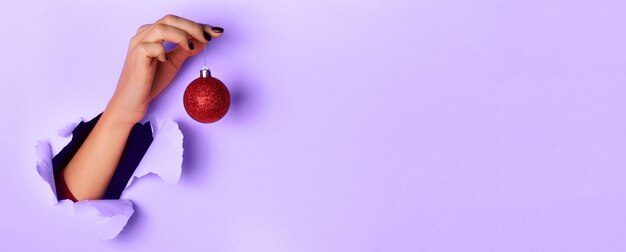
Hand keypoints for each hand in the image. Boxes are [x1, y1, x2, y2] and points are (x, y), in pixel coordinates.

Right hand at [105, 14, 223, 125]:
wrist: (132, 102)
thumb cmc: (150, 82)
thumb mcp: (173, 62)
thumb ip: (186, 50)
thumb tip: (203, 40)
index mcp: (152, 34)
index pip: (177, 22)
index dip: (197, 25)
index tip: (215, 32)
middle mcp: (144, 35)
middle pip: (170, 19)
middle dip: (193, 27)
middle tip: (208, 37)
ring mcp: (138, 45)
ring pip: (161, 27)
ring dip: (181, 35)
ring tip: (191, 47)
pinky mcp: (136, 58)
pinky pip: (151, 46)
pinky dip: (162, 50)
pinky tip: (166, 60)